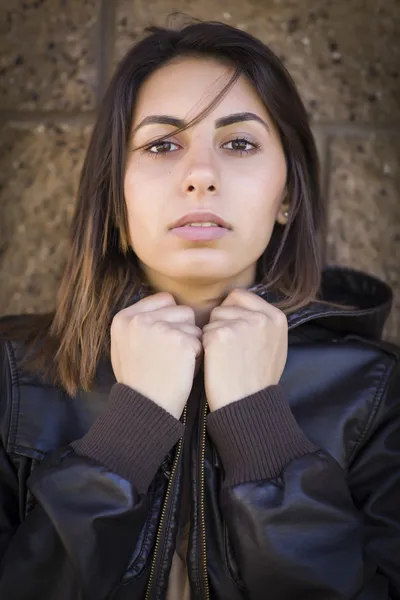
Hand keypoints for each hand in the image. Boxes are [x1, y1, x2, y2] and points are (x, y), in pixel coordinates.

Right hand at [111, 292, 202, 418]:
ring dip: (192, 342)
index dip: (171, 318)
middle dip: (184, 329)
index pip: (164, 299)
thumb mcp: (123, 347)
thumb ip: (138, 323)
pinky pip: (201, 341)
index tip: (166, 338)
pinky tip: (184, 370)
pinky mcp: (181, 341)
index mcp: (124, 318)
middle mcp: (140, 319)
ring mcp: (161, 329)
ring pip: (194, 325)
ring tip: (177, 362)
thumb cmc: (138, 381)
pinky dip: (198, 357)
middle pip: (182, 310)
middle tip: (172, 354)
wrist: (146, 408)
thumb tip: (163, 303)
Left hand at [202, 289, 287, 411]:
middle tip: (229, 350)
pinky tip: (215, 362)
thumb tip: (240, 306)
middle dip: (221, 324)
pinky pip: (202, 332)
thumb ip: (262, 323)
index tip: (233, 333)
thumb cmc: (258, 380)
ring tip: (224, 357)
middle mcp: (261, 317)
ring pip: (212, 319)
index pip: (240, 296)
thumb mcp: (274, 346)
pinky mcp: (221, 335)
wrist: (248, 405)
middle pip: (224, 306)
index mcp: (276, 317)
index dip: (230, 313)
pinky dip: (204, 347)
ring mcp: (241, 324)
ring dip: (212, 335)